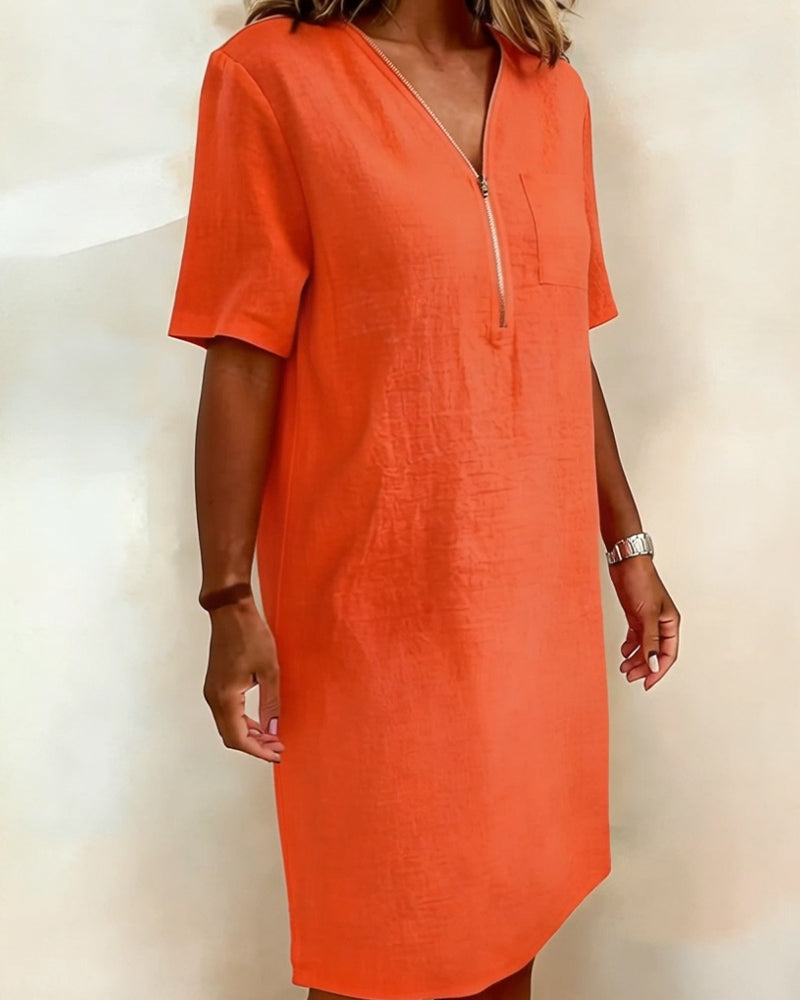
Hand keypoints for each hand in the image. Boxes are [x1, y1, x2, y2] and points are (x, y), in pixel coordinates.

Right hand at [202, 597, 284, 762]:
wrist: (230, 611)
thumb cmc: (250, 635)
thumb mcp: (269, 670)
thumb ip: (271, 703)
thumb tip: (273, 729)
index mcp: (225, 698)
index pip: (238, 738)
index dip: (258, 751)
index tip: (276, 754)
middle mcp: (213, 698)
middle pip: (231, 736)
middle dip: (255, 745)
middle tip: (278, 746)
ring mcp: (212, 691)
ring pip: (228, 725)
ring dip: (249, 734)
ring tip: (272, 736)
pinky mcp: (215, 684)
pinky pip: (227, 713)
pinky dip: (243, 721)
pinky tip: (260, 720)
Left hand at [608, 555, 680, 690]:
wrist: (626, 563)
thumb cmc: (641, 581)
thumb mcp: (647, 614)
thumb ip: (650, 640)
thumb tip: (654, 663)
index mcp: (670, 623)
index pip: (668, 654)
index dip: (658, 671)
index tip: (647, 683)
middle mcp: (661, 623)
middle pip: (655, 653)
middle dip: (644, 667)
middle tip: (631, 677)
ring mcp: (648, 620)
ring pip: (644, 646)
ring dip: (635, 659)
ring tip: (624, 668)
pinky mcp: (636, 615)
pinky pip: (635, 637)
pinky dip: (629, 646)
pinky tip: (623, 652)